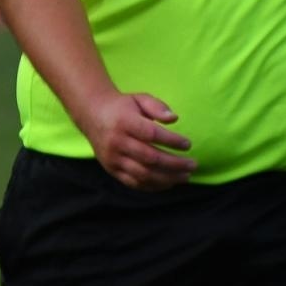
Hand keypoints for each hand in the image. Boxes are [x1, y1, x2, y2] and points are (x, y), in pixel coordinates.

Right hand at [81, 91, 195, 190]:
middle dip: (175, 164)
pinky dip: (154, 186)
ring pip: (143, 174)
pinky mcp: (111, 169)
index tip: (188, 144)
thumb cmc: (122, 107)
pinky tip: (169, 182)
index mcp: (124, 122)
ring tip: (185, 176)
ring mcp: (113, 158)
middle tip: (193, 165)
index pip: (151, 134)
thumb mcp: (139, 99)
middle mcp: (117, 142)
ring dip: (168, 178)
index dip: (172, 141)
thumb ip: (157, 106)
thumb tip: (174, 118)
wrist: (93, 115)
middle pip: (150, 158)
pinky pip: (134, 183)